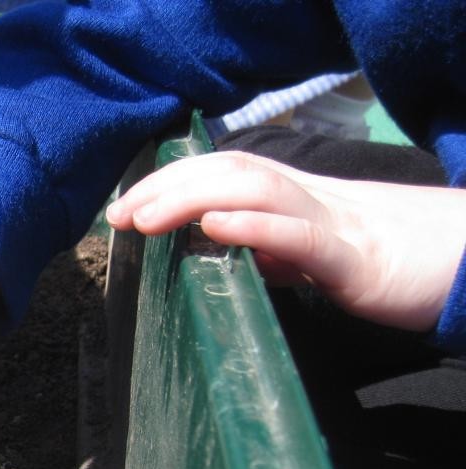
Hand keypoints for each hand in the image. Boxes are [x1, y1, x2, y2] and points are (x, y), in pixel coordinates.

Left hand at [106, 151, 465, 330]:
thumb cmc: (387, 261)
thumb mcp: (313, 256)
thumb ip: (269, 248)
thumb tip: (223, 245)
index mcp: (294, 200)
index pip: (222, 174)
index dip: (169, 183)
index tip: (122, 209)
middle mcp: (307, 199)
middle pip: (228, 171)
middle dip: (166, 187)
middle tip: (117, 216)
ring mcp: (331, 224)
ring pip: (256, 189)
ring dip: (192, 198)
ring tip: (146, 217)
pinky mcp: (355, 260)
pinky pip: (302, 235)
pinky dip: (256, 226)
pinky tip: (217, 225)